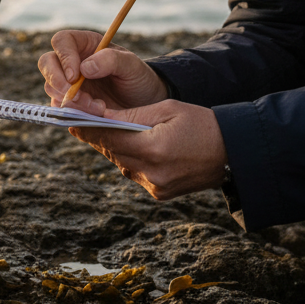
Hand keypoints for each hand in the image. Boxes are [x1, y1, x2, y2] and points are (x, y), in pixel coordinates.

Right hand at [38, 29, 167, 112]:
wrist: (143, 105)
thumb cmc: (138, 78)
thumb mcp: (132, 66)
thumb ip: (111, 60)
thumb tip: (84, 68)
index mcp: (85, 44)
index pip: (62, 41)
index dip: (64, 57)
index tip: (75, 76)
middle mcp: (72, 61)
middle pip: (47, 62)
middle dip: (57, 81)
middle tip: (76, 96)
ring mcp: (67, 82)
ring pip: (51, 87)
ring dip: (71, 100)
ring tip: (99, 107)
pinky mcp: (68, 101)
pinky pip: (58, 106)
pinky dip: (73, 112)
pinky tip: (95, 114)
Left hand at [70, 100, 228, 198]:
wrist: (236, 152)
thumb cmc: (202, 124)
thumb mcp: (166, 110)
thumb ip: (130, 116)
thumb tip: (97, 117)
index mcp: (152, 149)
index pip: (107, 138)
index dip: (85, 128)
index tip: (68, 119)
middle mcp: (150, 173)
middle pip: (111, 152)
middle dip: (98, 136)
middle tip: (80, 120)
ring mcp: (155, 186)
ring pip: (121, 163)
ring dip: (114, 147)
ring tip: (106, 130)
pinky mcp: (160, 193)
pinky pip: (135, 173)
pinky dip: (131, 159)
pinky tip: (133, 146)